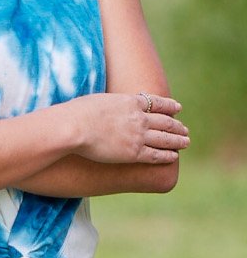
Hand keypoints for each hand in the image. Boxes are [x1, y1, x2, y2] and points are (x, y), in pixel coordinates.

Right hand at [61, 91, 188, 164]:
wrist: (73, 128)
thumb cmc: (76, 113)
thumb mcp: (96, 100)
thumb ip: (107, 105)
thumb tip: (102, 106)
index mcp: (130, 102)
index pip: (156, 103)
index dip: (169, 106)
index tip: (177, 108)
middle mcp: (139, 118)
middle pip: (165, 122)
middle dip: (177, 126)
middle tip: (184, 129)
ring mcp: (138, 136)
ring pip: (165, 139)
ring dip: (178, 141)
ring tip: (185, 142)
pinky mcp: (134, 153)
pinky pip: (156, 155)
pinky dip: (167, 155)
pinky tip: (174, 156)